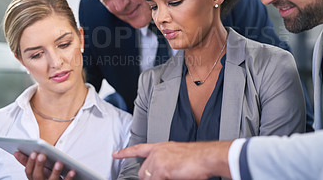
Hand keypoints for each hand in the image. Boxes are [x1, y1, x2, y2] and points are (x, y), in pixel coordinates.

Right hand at [13, 151, 75, 179]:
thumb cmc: (47, 177)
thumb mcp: (37, 170)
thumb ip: (28, 162)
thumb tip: (16, 152)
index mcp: (34, 178)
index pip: (29, 172)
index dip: (30, 162)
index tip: (33, 152)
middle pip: (37, 176)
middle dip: (39, 165)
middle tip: (42, 155)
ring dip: (55, 172)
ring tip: (59, 162)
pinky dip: (68, 177)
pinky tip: (72, 171)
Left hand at [113, 141, 232, 179]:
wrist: (206, 157)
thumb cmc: (197, 158)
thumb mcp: (177, 157)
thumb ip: (165, 163)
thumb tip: (159, 173)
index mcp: (161, 147)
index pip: (139, 148)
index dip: (125, 152)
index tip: (115, 154)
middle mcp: (157, 152)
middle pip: (142, 173)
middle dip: (151, 179)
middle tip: (168, 176)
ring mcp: (158, 160)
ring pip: (148, 179)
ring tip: (175, 174)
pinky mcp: (161, 169)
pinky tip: (176, 176)